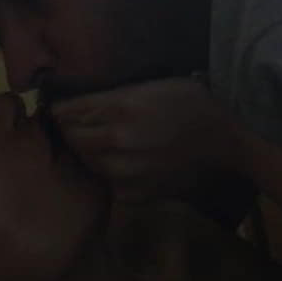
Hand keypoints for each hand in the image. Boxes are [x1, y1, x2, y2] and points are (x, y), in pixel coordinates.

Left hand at [52, 77, 246, 201]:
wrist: (224, 145)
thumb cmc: (190, 105)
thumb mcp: (151, 86)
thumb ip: (110, 96)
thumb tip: (72, 106)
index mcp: (122, 109)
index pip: (70, 112)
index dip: (61, 110)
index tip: (57, 110)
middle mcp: (117, 142)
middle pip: (73, 139)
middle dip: (72, 131)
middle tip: (79, 125)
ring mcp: (124, 172)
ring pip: (87, 162)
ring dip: (88, 152)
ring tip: (103, 142)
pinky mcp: (133, 194)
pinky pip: (106, 181)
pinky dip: (108, 171)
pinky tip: (123, 161)